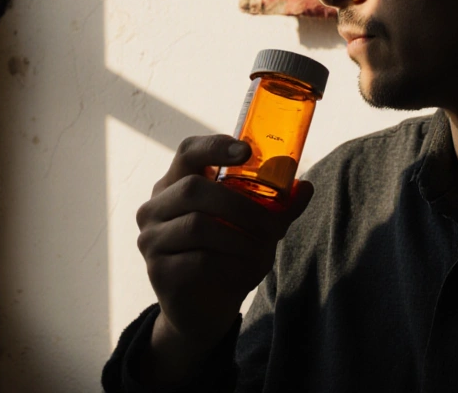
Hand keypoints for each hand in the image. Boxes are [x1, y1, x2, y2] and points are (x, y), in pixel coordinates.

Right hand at [135, 135, 312, 381]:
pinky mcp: (158, 270)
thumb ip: (276, 208)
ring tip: (263, 254)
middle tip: (275, 227)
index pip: (188, 152)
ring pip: (198, 225)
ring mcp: (151, 238)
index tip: (246, 152)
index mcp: (177, 184)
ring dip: (240, 239)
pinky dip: (230, 266)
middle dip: (242, 206)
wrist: (203, 311)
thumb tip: (305, 187)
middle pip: (194, 188)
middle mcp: (155, 207)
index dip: (215, 146)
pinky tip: (245, 273)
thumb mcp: (253, 229)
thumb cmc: (226, 257)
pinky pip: (198, 261)